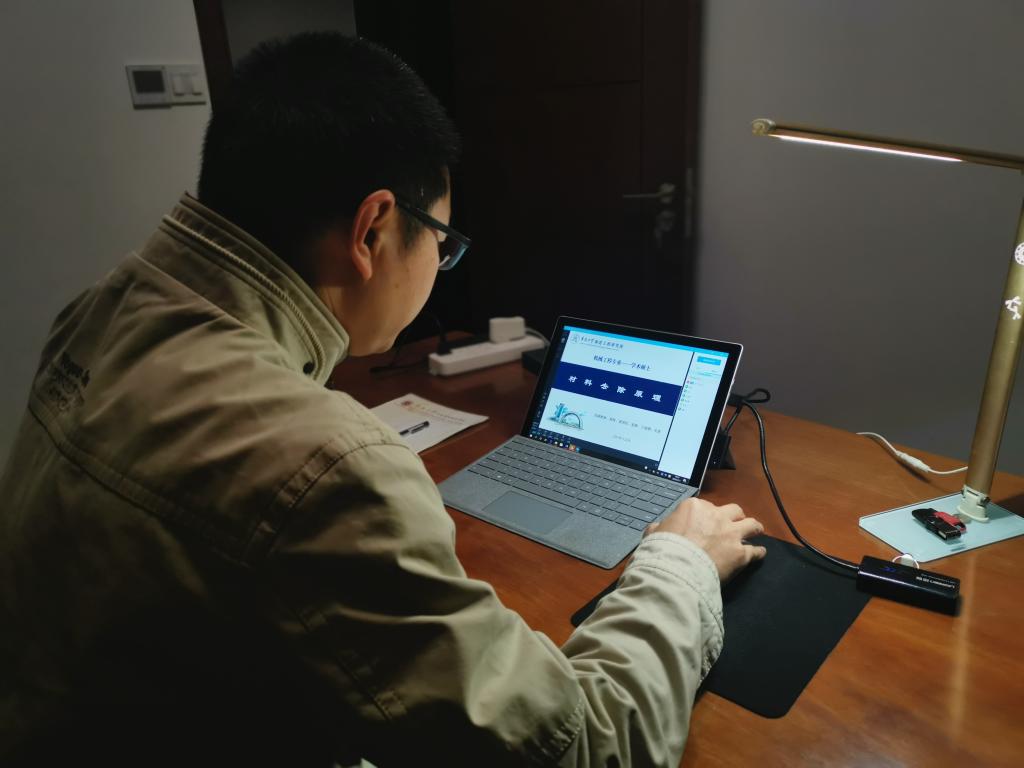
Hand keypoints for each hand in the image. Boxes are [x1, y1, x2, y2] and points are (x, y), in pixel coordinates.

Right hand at [644, 498, 765, 581]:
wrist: (677, 567)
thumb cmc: (663, 549)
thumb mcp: (654, 532)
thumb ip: (659, 527)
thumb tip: (657, 529)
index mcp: (695, 507)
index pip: (705, 506)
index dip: (706, 516)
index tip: (705, 524)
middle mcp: (716, 516)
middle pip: (734, 510)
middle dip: (734, 517)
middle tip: (732, 525)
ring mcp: (731, 534)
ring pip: (751, 525)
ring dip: (753, 528)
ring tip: (755, 532)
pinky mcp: (741, 553)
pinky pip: (755, 551)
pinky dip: (758, 552)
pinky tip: (759, 554)